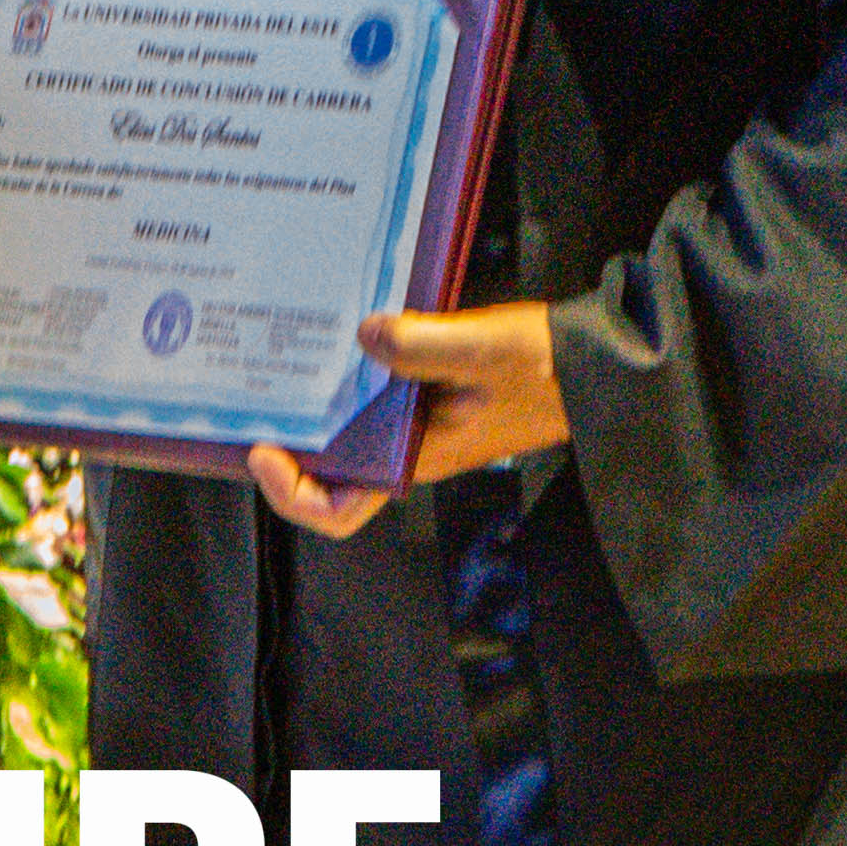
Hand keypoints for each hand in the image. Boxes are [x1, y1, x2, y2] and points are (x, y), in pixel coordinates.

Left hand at [247, 303, 568, 539]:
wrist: (592, 365)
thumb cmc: (544, 366)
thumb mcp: (482, 348)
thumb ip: (421, 345)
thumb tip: (364, 335)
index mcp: (417, 460)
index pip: (338, 510)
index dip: (290, 492)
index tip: (264, 447)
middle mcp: (410, 453)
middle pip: (328, 473)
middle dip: (287, 444)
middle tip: (254, 397)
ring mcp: (419, 430)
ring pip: (346, 436)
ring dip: (312, 410)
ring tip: (279, 363)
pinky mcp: (428, 401)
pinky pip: (370, 403)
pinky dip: (345, 381)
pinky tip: (335, 338)